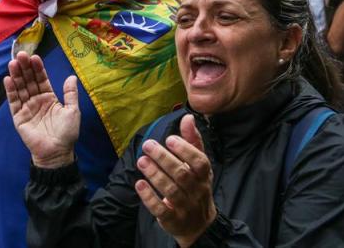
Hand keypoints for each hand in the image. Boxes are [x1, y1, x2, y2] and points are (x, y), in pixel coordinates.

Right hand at [4, 51, 79, 168]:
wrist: (57, 153)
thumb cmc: (67, 133)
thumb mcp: (73, 111)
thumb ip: (71, 94)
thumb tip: (72, 76)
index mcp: (49, 98)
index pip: (41, 79)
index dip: (38, 68)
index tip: (35, 57)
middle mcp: (37, 100)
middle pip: (29, 81)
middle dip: (25, 68)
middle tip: (21, 54)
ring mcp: (27, 108)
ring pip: (20, 88)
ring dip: (16, 75)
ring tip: (13, 62)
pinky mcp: (19, 117)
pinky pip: (14, 102)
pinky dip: (10, 91)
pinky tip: (8, 79)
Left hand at [134, 114, 215, 246]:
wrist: (199, 225)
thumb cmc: (196, 187)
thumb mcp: (198, 165)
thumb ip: (192, 141)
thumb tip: (188, 117)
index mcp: (204, 176)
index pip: (200, 162)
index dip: (185, 150)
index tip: (170, 139)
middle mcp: (197, 191)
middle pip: (182, 174)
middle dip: (164, 158)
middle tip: (148, 145)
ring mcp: (185, 207)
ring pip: (170, 190)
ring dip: (155, 174)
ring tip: (141, 160)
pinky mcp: (172, 220)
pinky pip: (161, 210)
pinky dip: (149, 197)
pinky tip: (139, 183)